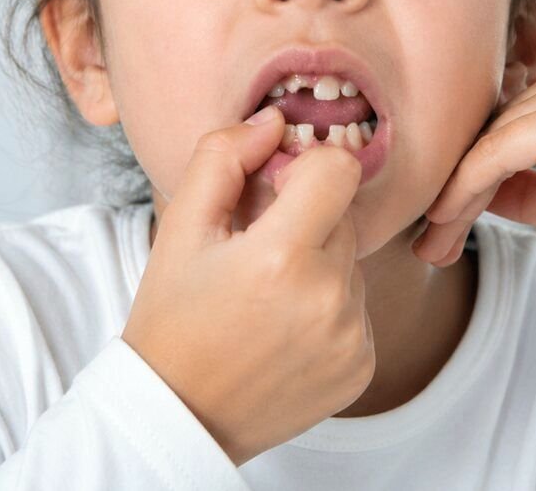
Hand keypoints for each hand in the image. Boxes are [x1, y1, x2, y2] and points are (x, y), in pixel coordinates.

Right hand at [122, 106, 373, 465]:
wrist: (179, 414)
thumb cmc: (173, 316)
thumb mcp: (181, 227)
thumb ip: (223, 157)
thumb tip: (275, 121)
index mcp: (281, 257)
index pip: (338, 169)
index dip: (305, 169)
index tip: (274, 193)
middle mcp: (328, 299)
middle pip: (345, 215)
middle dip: (307, 220)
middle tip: (257, 254)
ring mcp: (350, 337)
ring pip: (352, 262)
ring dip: (319, 266)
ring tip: (267, 299)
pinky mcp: (362, 366)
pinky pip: (359, 309)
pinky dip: (329, 310)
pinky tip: (285, 331)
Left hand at [412, 56, 535, 267]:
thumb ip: (518, 181)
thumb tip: (464, 185)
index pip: (499, 122)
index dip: (463, 171)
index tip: (436, 221)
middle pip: (486, 131)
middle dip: (452, 189)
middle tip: (427, 242)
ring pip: (483, 146)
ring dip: (451, 199)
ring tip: (432, 247)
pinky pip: (492, 157)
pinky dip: (463, 194)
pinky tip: (444, 226)